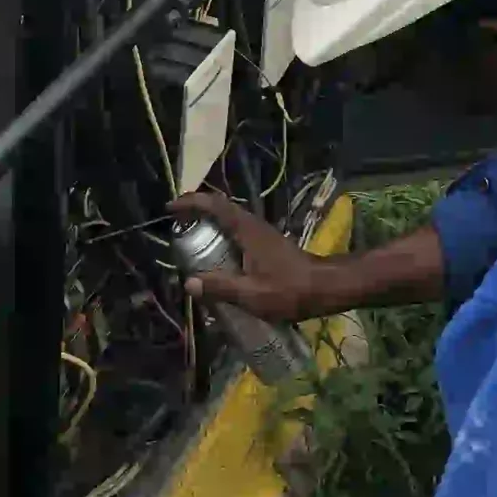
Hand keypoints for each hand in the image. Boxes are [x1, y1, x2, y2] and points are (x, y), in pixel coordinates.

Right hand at [169, 190, 330, 324]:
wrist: (326, 287)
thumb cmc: (290, 289)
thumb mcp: (252, 294)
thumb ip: (220, 287)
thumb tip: (189, 283)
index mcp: (246, 230)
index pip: (214, 205)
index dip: (190, 202)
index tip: (170, 208)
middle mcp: (253, 225)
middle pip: (220, 207)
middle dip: (196, 211)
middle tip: (177, 225)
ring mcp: (262, 232)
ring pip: (230, 218)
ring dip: (210, 222)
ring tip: (191, 240)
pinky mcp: (268, 243)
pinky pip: (238, 230)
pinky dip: (222, 234)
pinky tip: (218, 256)